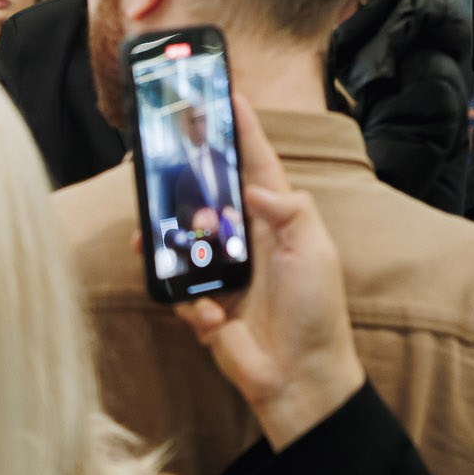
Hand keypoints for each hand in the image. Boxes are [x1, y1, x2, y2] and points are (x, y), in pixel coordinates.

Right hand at [172, 96, 365, 449]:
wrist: (298, 378)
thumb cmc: (316, 313)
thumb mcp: (316, 252)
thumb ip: (290, 211)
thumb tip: (255, 187)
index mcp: (277, 220)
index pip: (256, 165)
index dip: (242, 132)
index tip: (228, 95)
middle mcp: (246, 239)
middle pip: (207, 195)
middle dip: (186, 184)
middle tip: (163, 166)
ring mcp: (221, 270)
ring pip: (179, 239)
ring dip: (171, 244)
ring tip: (157, 243)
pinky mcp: (201, 302)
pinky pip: (175, 288)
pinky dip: (189, 302)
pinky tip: (211, 317)